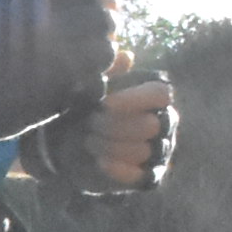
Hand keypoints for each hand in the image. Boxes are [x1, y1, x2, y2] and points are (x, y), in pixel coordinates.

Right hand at [0, 0, 121, 143]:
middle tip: (98, 34)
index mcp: (43, 3)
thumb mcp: (8, 3)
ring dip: (104, 55)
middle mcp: (54, 29)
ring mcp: (59, 64)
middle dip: (107, 27)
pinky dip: (96, 80)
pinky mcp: (60, 93)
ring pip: (106, 53)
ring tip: (91, 58)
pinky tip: (84, 79)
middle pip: (106, 22)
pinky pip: (96, 82)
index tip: (105, 5)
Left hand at [28, 68, 177, 193]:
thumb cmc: (83, 109)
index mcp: (155, 96)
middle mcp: (165, 122)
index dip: (133, 100)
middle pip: (151, 125)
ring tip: (88, 140)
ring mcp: (161, 150)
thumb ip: (107, 71)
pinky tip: (100, 161)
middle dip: (115, 126)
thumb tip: (124, 55)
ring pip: (144, 150)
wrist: (65, 145)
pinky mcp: (150, 176)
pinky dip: (119, 169)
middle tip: (90, 124)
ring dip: (111, 146)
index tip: (103, 105)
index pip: (161, 94)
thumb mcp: (89, 87)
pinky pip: (143, 175)